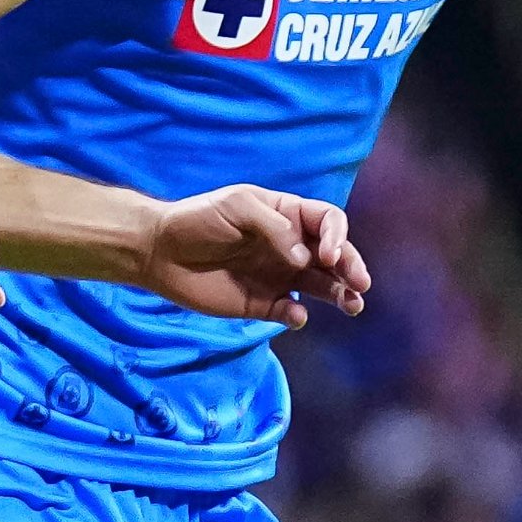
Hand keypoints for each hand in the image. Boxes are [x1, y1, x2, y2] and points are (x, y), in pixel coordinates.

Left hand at [136, 189, 368, 326]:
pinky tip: (294, 314)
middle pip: (333, 257)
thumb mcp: (237, 207)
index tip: (327, 254)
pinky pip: (289, 312)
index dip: (336, 236)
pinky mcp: (262, 304)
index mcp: (287, 215)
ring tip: (353, 306)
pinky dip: (297, 315)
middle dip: (350, 268)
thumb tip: (302, 257)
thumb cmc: (197, 220)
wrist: (161, 252)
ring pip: (321, 286)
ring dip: (340, 295)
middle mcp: (289, 246)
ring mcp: (278, 275)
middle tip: (360, 284)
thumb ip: (272, 226)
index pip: (327, 222)